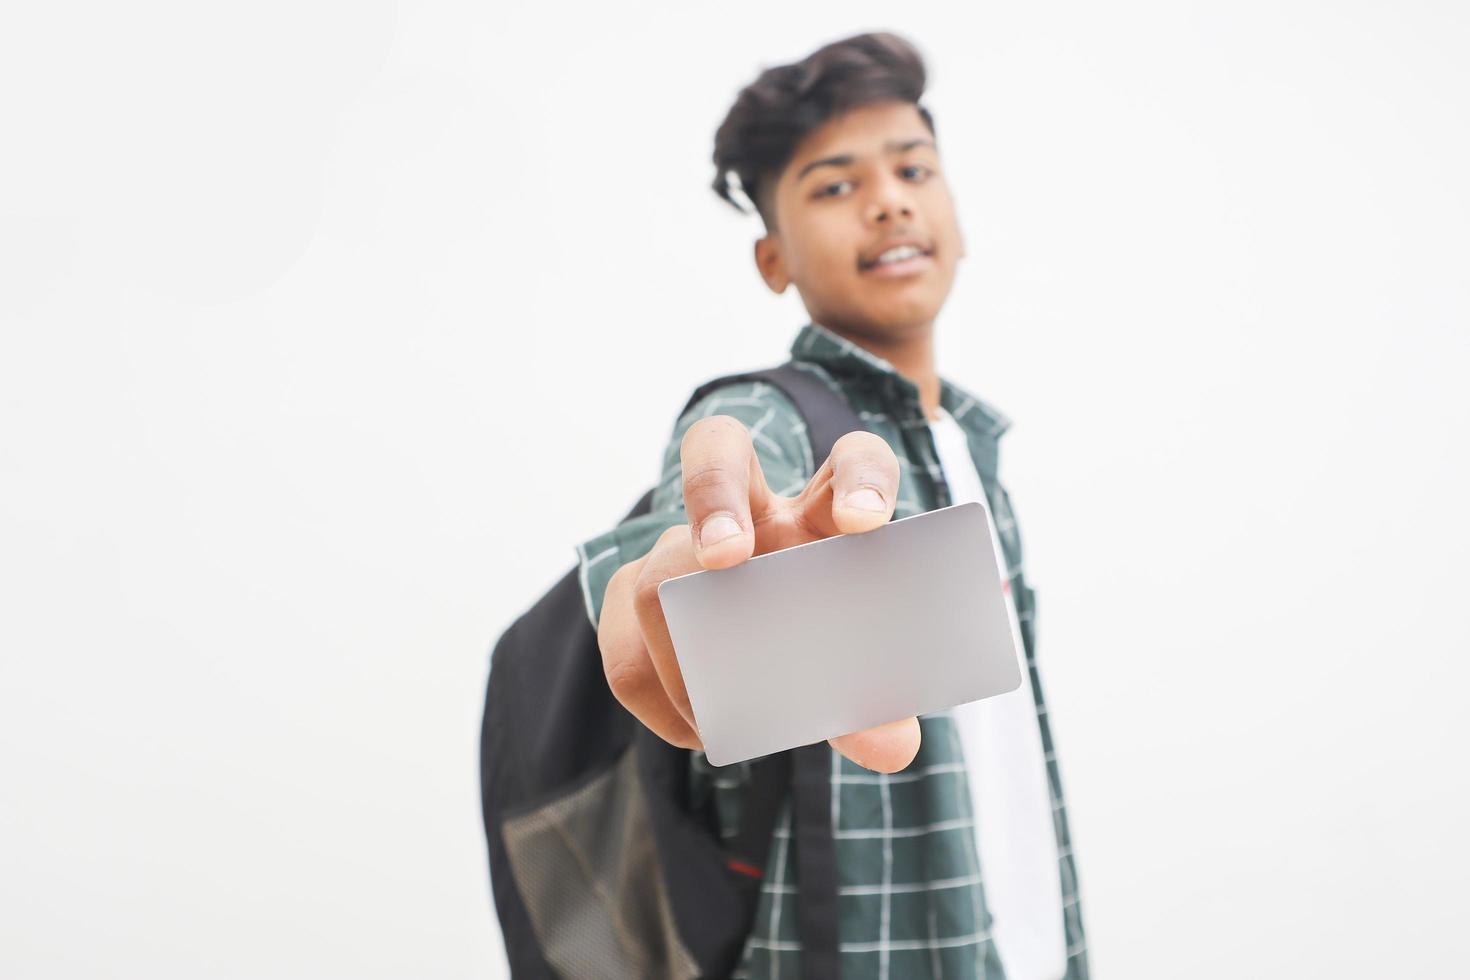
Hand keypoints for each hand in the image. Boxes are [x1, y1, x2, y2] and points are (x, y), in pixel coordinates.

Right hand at [597, 414, 917, 772]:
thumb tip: (893, 746)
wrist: (758, 659)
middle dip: (712, 493)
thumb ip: (875, 702)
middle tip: (726, 555)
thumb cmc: (823, 645)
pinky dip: (660, 693)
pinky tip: (697, 727)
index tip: (864, 523)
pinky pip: (622, 638)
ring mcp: (684, 547)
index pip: (853, 461)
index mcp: (827, 513)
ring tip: (718, 706)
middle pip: (719, 447)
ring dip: (681, 640)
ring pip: (660, 562)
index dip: (859, 480)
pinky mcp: (631, 593)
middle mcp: (754, 511)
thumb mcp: (857, 669)